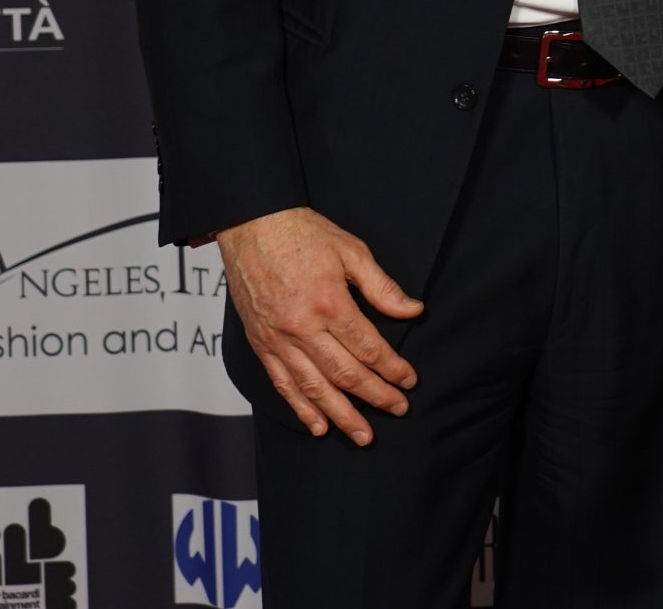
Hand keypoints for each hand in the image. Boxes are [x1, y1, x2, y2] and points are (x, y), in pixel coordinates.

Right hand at [215, 206, 423, 445]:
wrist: (250, 225)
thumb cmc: (302, 233)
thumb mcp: (351, 251)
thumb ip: (381, 286)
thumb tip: (412, 311)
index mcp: (329, 303)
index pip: (369, 348)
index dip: (393, 369)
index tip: (409, 381)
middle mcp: (302, 327)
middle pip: (345, 374)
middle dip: (375, 397)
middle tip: (398, 410)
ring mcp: (278, 339)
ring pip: (314, 388)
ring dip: (341, 416)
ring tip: (363, 436)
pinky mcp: (261, 344)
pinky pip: (282, 384)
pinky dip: (301, 408)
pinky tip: (318, 426)